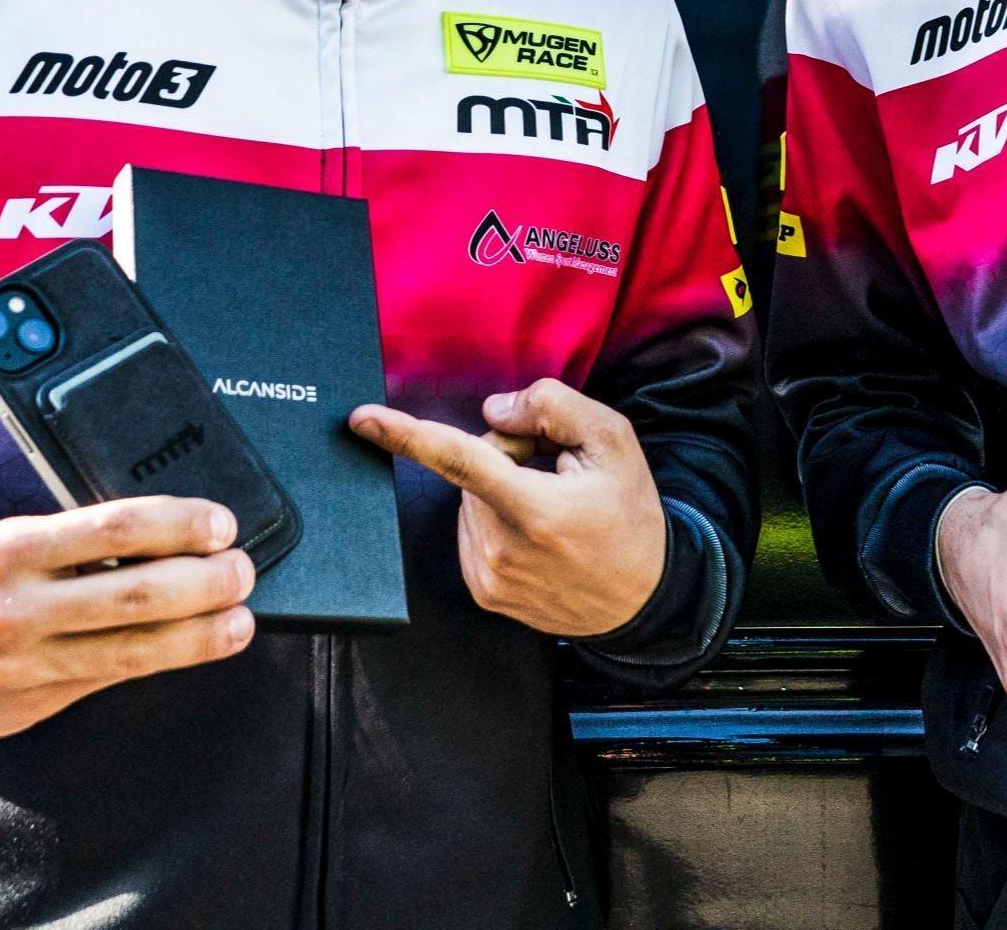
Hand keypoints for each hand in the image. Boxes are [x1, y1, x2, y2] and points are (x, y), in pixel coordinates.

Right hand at [0, 497, 256, 741]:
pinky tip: (195, 646)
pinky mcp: (31, 702)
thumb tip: (166, 534)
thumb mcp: (5, 538)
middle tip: (242, 569)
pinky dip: (162, 660)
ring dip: (200, 634)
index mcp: (11, 549)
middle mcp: (16, 608)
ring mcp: (24, 663)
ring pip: (133, 650)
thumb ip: (75, 542)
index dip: (180, 523)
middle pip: (138, 593)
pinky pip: (109, 678)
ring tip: (239, 619)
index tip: (221, 522)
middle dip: (206, 582)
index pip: (116, 527)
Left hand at [351, 378, 666, 636]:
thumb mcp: (612, 441)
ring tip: (556, 509)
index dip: (405, 434)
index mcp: (533, 508)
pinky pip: (474, 530)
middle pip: (474, 466)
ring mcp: (488, 577)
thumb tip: (494, 412)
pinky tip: (541, 533)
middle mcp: (500, 549)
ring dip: (503, 490)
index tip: (361, 420)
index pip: (459, 460)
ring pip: (471, 499)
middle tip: (558, 473)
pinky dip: (500, 519)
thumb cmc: (630, 514)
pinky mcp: (484, 592)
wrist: (646, 598)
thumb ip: (551, 407)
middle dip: (508, 456)